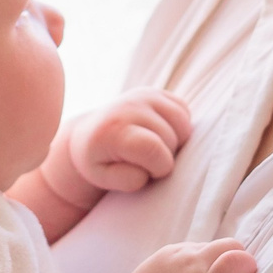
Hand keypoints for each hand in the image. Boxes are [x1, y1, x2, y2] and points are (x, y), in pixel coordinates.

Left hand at [60, 88, 192, 195]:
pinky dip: (179, 127)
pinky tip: (159, 133)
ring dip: (176, 142)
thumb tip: (146, 172)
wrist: (87, 134)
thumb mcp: (102, 177)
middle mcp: (130, 106)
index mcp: (114, 129)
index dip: (159, 168)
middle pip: (172, 140)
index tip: (147, 172)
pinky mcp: (157, 92)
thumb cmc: (98, 160)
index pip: (154, 150)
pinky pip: (185, 111)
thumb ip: (126, 180)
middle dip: (165, 157)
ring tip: (153, 147)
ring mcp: (145, 95)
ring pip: (184, 125)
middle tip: (144, 159)